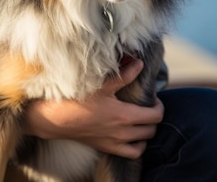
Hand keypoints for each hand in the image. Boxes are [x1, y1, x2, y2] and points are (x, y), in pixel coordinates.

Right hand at [23, 59, 163, 159]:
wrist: (58, 118)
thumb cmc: (78, 99)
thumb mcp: (102, 84)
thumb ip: (124, 75)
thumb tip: (139, 64)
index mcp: (125, 115)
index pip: (156, 115)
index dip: (159, 105)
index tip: (153, 97)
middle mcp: (124, 132)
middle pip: (152, 129)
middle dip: (154, 117)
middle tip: (147, 105)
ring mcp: (116, 142)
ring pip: (144, 141)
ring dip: (147, 131)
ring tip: (142, 119)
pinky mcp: (108, 148)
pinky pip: (132, 153)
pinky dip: (137, 146)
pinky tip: (133, 136)